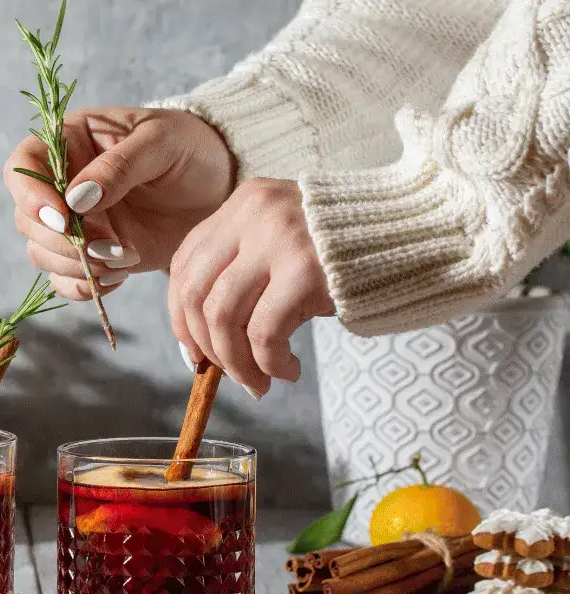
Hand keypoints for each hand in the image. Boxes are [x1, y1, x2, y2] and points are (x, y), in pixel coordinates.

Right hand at [3, 107, 234, 299]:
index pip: (22, 167)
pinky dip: (87, 286)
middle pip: (28, 220)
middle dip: (63, 241)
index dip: (31, 196)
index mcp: (68, 142)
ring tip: (125, 257)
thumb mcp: (161, 142)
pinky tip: (120, 275)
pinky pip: (65, 280)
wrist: (218, 186)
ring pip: (42, 253)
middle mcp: (61, 184)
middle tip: (108, 245)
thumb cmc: (189, 148)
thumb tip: (76, 199)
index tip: (63, 218)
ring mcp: (74, 223)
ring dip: (77, 265)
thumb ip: (119, 166)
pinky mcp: (90, 255)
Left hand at [167, 178, 334, 396]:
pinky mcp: (306, 271)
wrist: (422, 231)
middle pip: (196, 293)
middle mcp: (254, 215)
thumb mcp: (286, 238)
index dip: (180, 316)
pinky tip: (287, 370)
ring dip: (236, 363)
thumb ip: (245, 268)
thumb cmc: (352, 248)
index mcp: (243, 203)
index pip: (185, 264)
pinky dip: (268, 363)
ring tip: (259, 381)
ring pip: (223, 316)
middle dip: (205, 345)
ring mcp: (279, 240)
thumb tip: (205, 338)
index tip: (194, 351)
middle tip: (227, 374)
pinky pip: (264, 333)